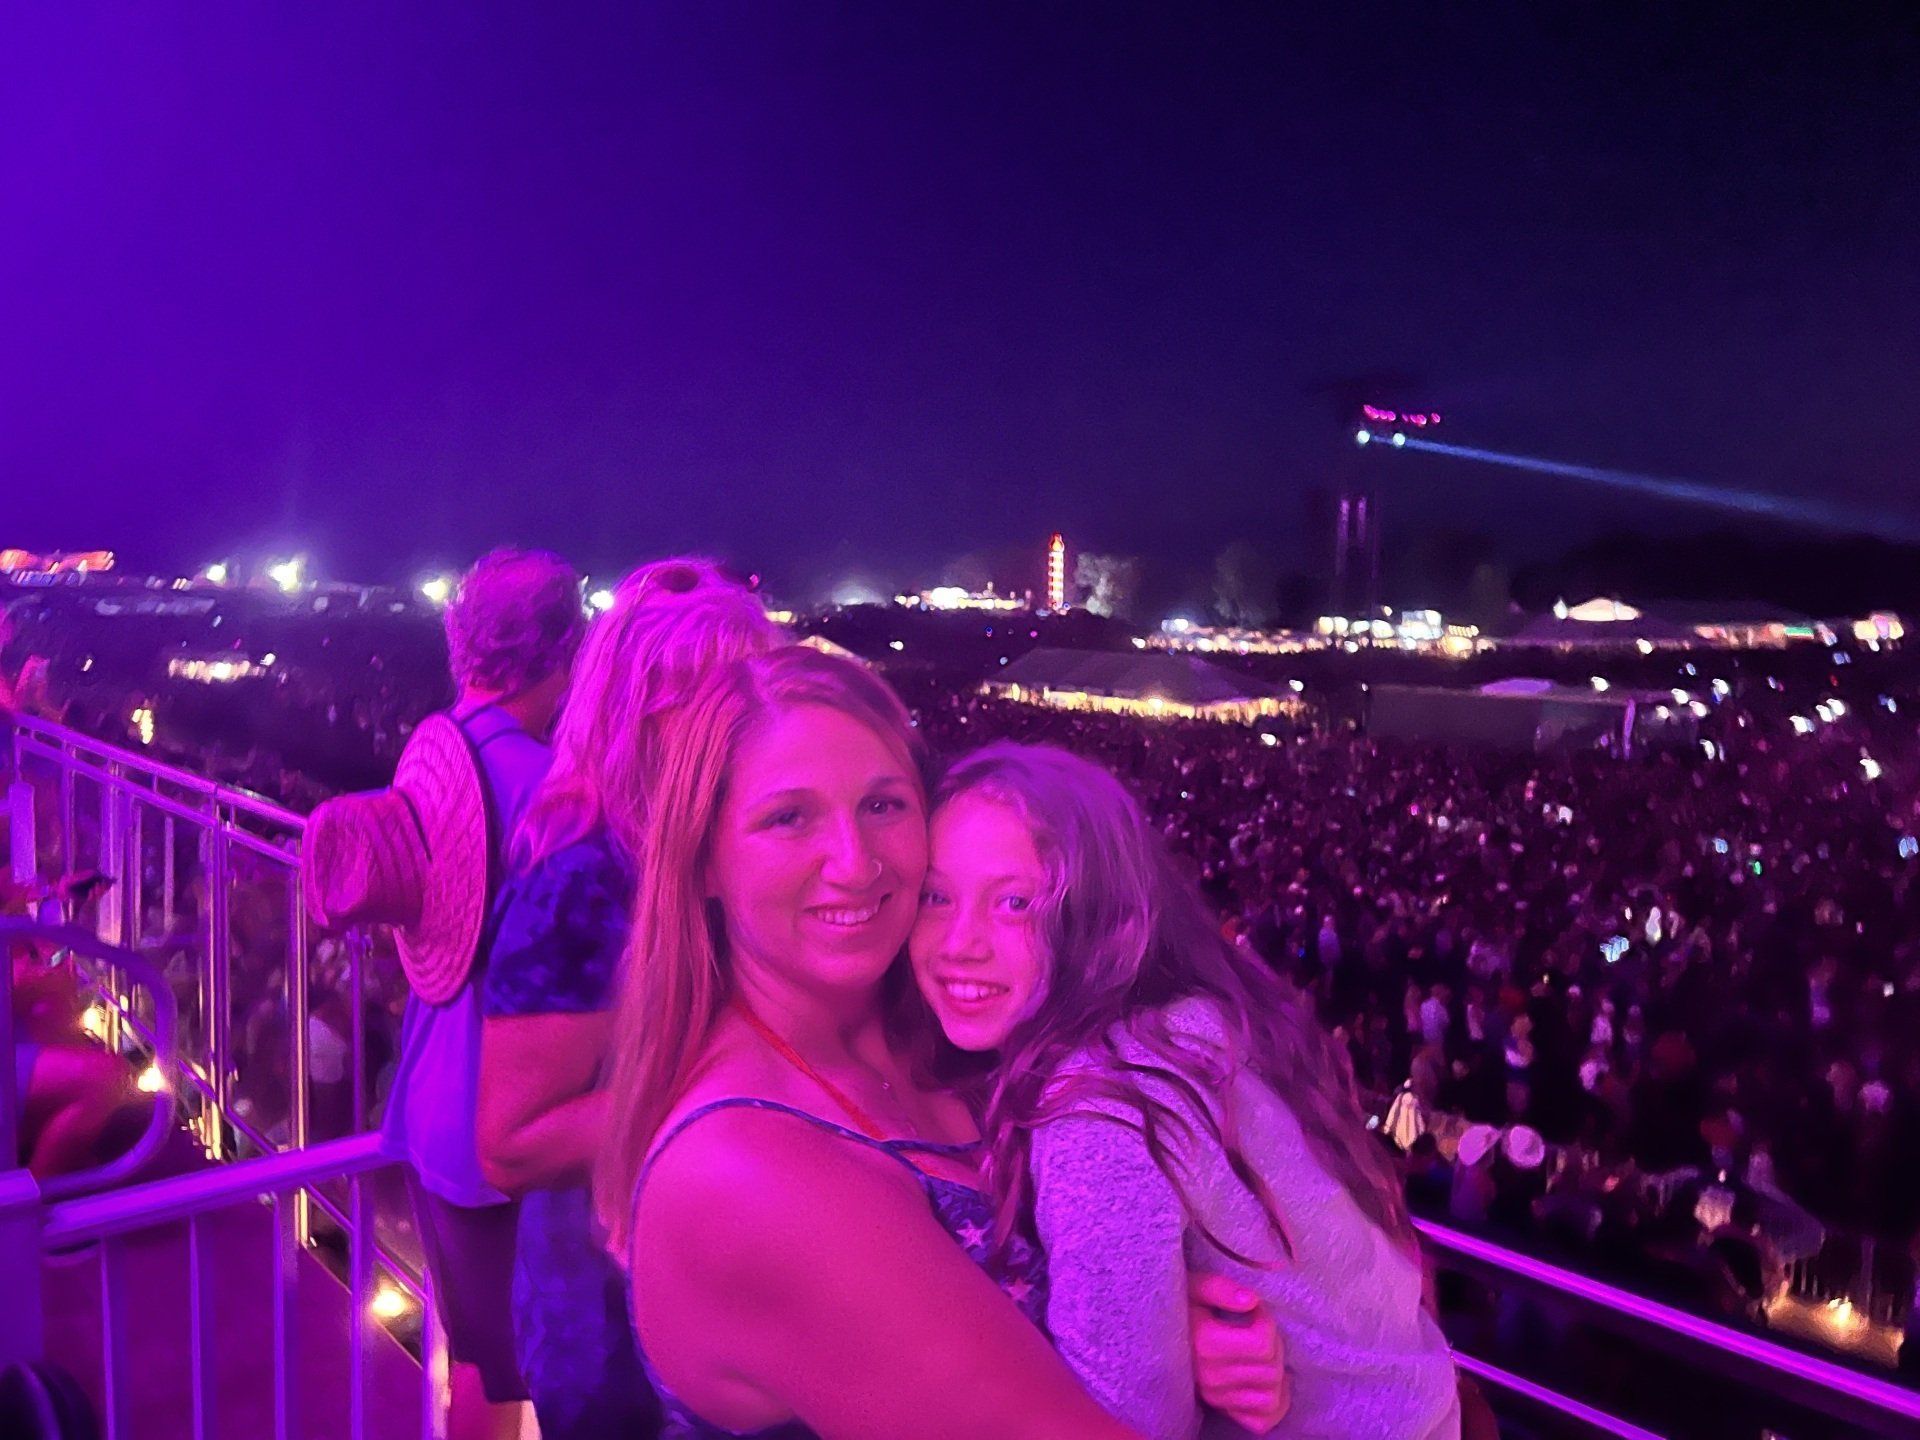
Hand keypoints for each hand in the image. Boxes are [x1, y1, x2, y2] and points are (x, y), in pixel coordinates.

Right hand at [1188, 1271, 1287, 1433]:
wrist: (1157, 1331)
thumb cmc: (1182, 1304)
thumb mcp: (1196, 1285)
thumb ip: (1221, 1288)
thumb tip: (1251, 1300)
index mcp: (1204, 1344)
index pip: (1262, 1344)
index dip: (1266, 1321)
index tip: (1253, 1310)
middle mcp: (1209, 1377)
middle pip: (1270, 1370)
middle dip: (1274, 1346)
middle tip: (1257, 1330)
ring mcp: (1216, 1397)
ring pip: (1271, 1397)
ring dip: (1276, 1375)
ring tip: (1262, 1355)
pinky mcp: (1221, 1409)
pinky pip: (1262, 1420)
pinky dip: (1274, 1404)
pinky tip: (1265, 1381)